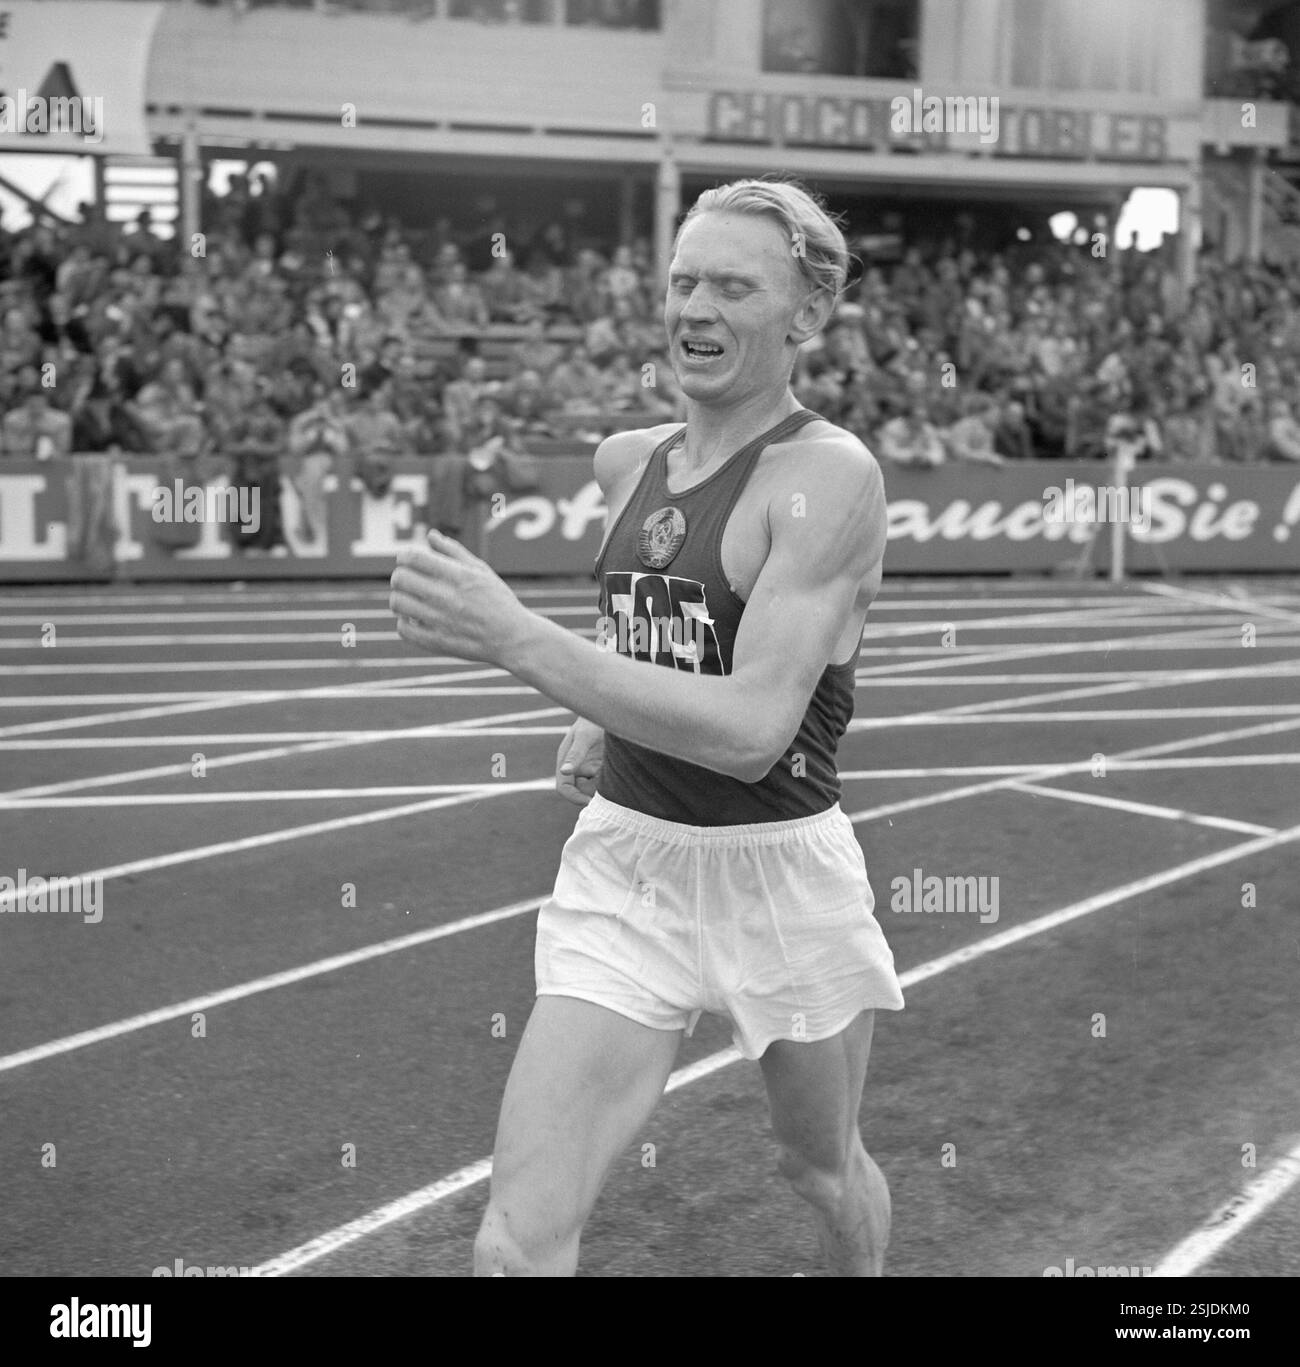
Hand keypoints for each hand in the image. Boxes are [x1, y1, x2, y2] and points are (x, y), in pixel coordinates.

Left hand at [390, 529, 530, 665]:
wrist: (514, 639)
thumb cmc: (498, 601)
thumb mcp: (482, 571)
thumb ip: (454, 551)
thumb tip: (430, 535)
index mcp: (458, 576)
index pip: (413, 557)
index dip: (405, 556)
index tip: (409, 561)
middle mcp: (448, 597)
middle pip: (400, 578)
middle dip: (400, 576)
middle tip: (409, 581)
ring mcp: (441, 621)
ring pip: (398, 603)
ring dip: (400, 599)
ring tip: (412, 600)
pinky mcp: (437, 642)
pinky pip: (403, 629)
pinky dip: (405, 622)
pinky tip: (417, 619)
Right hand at [556, 717, 604, 806]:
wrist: (610, 711)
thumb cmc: (593, 720)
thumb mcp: (584, 736)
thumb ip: (575, 754)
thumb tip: (564, 771)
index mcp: (566, 760)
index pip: (564, 787)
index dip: (574, 797)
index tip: (589, 801)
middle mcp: (576, 767)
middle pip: (580, 791)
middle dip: (593, 791)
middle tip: (608, 784)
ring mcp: (589, 767)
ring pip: (594, 788)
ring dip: (604, 786)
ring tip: (613, 772)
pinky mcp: (602, 767)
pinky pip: (605, 782)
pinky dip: (611, 781)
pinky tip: (618, 770)